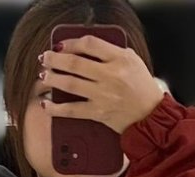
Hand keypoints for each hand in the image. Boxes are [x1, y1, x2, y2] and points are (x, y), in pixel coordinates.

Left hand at [37, 33, 164, 135]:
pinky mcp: (98, 113)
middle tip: (45, 58)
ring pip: (71, 84)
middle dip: (55, 59)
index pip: (90, 44)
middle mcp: (110, 76)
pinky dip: (57, 108)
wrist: (151, 116)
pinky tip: (47, 104)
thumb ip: (113, 52)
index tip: (61, 45)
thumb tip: (88, 48)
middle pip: (75, 63)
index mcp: (120, 59)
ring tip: (43, 76)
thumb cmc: (142, 88)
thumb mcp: (133, 61)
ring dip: (53, 79)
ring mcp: (103, 95)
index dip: (71, 42)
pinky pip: (73, 110)